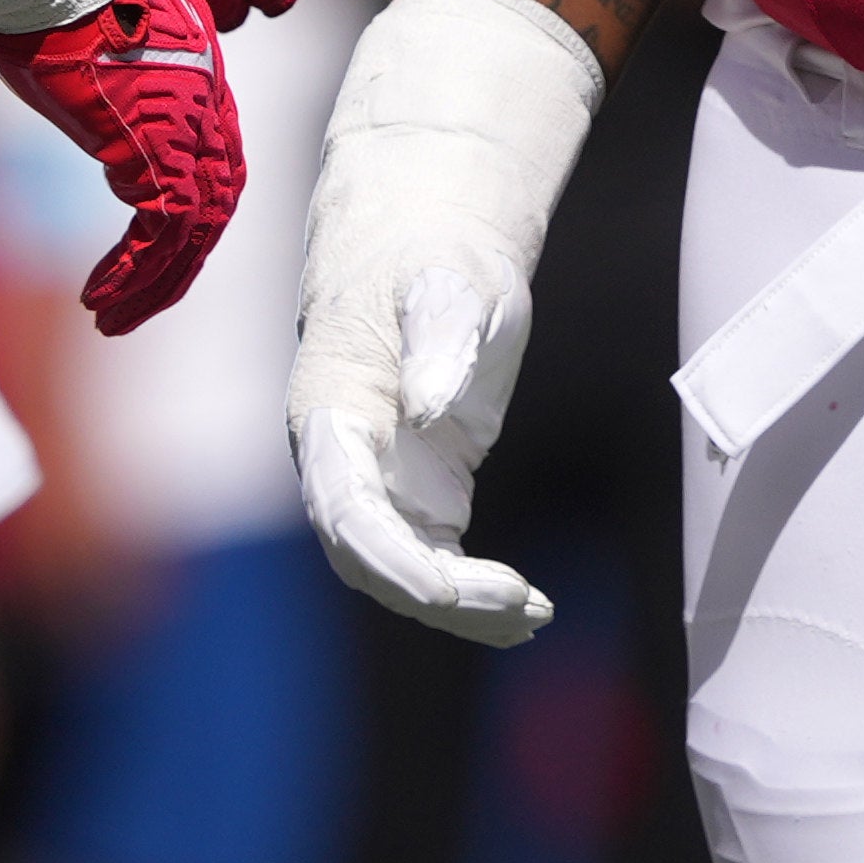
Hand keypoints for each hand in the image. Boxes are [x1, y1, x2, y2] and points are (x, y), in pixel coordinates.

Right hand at [0, 0, 243, 330]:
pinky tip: (100, 299)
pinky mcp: (154, 141)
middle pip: (217, 194)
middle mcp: (205, 90)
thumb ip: (94, 58)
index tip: (155, 241)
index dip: (189, 202)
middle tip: (142, 299)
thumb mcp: (80, 19)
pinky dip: (135, 273)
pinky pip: (163, 230)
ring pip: (195, 225)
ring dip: (156, 282)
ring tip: (112, 319)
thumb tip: (63, 63)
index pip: (213, 151)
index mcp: (193, 60)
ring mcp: (187, 116)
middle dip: (182, 257)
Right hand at [288, 0, 602, 648]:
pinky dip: (473, 594)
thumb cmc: (434, 257)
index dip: (389, 560)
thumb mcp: (450, 286)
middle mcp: (342, 462)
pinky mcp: (418, 493)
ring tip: (533, 618)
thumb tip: (431, 412)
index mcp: (330, 412)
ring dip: (460, 608)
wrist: (431, 245)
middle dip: (435, 597)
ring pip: (402, 573)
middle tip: (518, 606)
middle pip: (369, 559)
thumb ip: (440, 341)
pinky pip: (435, 563)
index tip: (451, 587)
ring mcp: (378, 482)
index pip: (342, 511)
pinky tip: (527, 609)